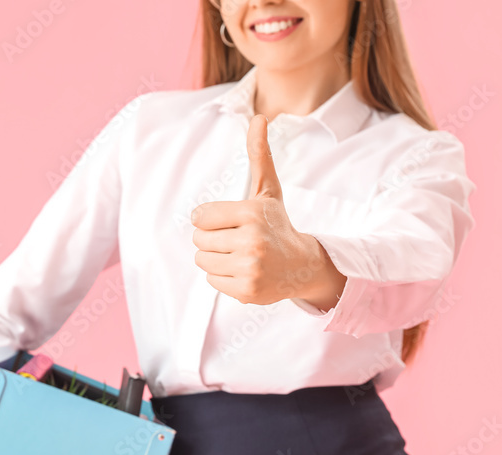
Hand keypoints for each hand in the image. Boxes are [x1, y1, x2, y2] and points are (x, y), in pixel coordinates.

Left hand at [190, 114, 343, 308]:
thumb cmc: (278, 224)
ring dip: (216, 258)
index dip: (210, 220)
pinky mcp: (246, 290)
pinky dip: (223, 277)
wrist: (303, 265)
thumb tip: (258, 117)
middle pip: (199, 240)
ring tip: (240, 255)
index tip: (231, 222)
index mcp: (252, 213)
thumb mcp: (268, 190)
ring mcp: (250, 268)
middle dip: (213, 239)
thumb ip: (259, 155)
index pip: (200, 217)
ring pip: (203, 260)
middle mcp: (251, 241)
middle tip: (237, 240)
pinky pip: (212, 280)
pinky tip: (243, 271)